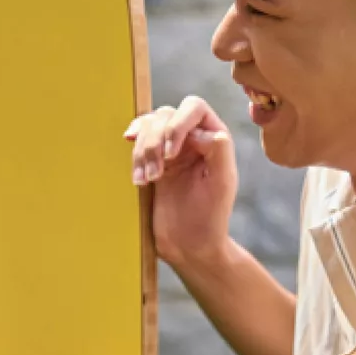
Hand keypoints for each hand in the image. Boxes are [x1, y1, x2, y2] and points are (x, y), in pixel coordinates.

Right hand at [125, 96, 237, 267]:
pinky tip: (139, 180)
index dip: (177, 124)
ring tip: (147, 180)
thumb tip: (208, 132)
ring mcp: (169, 149)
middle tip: (157, 174)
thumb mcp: (222, 185)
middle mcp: (191, 137)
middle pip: (164, 114)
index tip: (171, 154)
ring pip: (146, 126)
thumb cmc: (210, 217)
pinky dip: (133, 158)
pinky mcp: (151, 162)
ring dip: (142, 151)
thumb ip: (219, 152)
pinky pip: (136, 144)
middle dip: (155, 141)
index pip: (193, 108)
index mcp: (213, 137)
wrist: (189, 246)